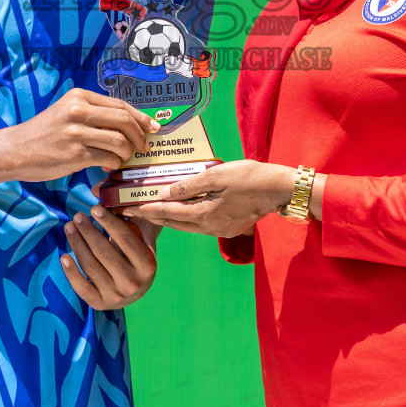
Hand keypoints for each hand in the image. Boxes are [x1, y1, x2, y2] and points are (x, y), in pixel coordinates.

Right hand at [0, 89, 159, 182]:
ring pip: (119, 140)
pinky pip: (107, 158)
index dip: (140, 117)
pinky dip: (113, 164)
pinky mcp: (74, 154)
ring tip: (122, 159)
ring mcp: (76, 132)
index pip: (120, 105)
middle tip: (144, 148)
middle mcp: (78, 110)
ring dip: (127, 153)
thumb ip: (93, 115)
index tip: (153, 128)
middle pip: (124, 120)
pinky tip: (107, 167)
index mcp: (79, 97)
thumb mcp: (67, 113)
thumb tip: (129, 124)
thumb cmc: (44, 133)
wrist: (14, 150)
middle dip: (140, 135)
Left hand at [61, 205, 158, 309]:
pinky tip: (63, 256)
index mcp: (148, 264)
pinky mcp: (100, 304)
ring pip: (90, 266)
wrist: (137, 286)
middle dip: (88, 231)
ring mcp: (117, 296)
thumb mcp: (140, 236)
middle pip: (104, 252)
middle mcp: (134, 283)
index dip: (108, 222)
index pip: (125, 239)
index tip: (93, 208)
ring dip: (76, 244)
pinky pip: (81, 287)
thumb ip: (127, 216)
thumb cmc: (137, 252)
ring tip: (69, 227)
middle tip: (77, 216)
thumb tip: (100, 192)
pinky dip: (70, 272)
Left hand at [125, 160, 295, 238]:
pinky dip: (186, 219)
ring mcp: (219, 231)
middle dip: (152, 217)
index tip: (128, 209)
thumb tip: (164, 193)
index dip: (146, 210)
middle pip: (174, 223)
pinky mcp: (228, 229)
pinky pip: (199, 225)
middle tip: (132, 212)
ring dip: (168, 219)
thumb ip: (188, 185)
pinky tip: (181, 211)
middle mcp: (209, 228)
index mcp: (204, 215)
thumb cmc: (248, 177)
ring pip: (186, 226)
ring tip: (152, 212)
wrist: (278, 189)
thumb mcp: (216, 175)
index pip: (167, 213)